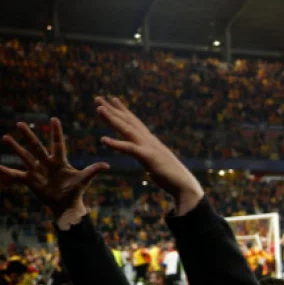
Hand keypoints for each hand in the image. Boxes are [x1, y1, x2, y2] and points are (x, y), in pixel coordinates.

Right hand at [0, 119, 108, 222]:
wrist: (66, 205)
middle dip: (29, 135)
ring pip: (25, 157)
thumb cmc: (75, 191)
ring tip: (5, 137)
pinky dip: (6, 173)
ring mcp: (37, 171)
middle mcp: (47, 163)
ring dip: (15, 148)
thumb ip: (93, 171)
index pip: (58, 144)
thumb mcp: (84, 180)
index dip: (56, 132)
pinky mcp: (31, 181)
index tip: (54, 119)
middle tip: (20, 123)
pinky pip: (16, 176)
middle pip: (37, 147)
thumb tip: (107, 165)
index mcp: (60, 161)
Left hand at [94, 96, 203, 214]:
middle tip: (98, 98)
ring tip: (99, 109)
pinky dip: (115, 144)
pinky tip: (103, 139)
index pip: (135, 123)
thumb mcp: (159, 164)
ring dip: (112, 118)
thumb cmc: (173, 178)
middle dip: (113, 109)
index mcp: (151, 142)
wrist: (185, 186)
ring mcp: (149, 147)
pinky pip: (129, 149)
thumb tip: (151, 159)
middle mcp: (149, 140)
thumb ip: (153, 158)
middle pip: (128, 121)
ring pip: (127, 129)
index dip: (123, 111)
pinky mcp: (148, 157)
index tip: (113, 100)